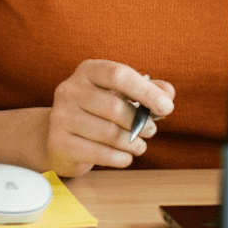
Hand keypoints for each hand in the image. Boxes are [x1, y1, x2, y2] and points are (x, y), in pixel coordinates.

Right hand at [40, 60, 174, 176]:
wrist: (59, 136)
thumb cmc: (97, 112)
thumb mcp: (121, 94)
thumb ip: (147, 90)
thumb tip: (168, 93)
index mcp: (88, 70)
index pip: (118, 75)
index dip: (145, 91)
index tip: (167, 107)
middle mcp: (70, 89)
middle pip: (114, 107)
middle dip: (140, 122)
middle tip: (152, 130)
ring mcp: (61, 115)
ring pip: (108, 132)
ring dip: (132, 143)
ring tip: (140, 146)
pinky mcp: (59, 141)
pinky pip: (97, 153)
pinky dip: (119, 158)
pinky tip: (126, 157)